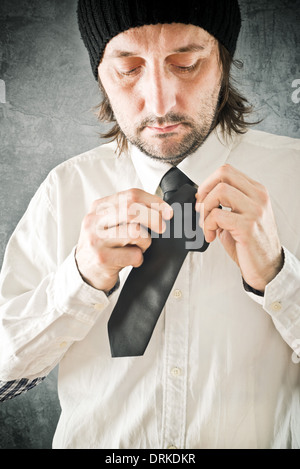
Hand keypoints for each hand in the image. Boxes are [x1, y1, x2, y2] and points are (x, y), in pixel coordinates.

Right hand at [75, 189, 172, 291]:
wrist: (83, 271)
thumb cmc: (103, 245)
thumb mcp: (109, 223)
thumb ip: (128, 212)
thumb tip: (161, 209)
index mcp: (98, 207)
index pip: (131, 195)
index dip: (154, 202)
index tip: (167, 211)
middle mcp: (95, 221)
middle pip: (133, 209)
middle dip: (154, 218)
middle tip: (161, 228)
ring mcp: (97, 240)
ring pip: (136, 232)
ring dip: (146, 242)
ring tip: (139, 248)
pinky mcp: (102, 259)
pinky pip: (134, 255)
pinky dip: (139, 259)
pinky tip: (131, 260)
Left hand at [195, 164, 283, 291]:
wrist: (267, 268)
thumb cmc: (251, 244)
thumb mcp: (239, 218)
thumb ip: (225, 205)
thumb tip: (200, 199)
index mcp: (256, 192)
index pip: (227, 171)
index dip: (208, 183)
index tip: (202, 200)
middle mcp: (258, 197)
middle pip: (223, 173)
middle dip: (204, 191)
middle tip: (201, 210)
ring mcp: (255, 210)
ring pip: (220, 191)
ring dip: (206, 209)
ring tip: (207, 225)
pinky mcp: (248, 226)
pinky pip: (218, 215)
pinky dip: (207, 226)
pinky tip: (211, 236)